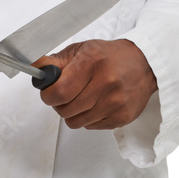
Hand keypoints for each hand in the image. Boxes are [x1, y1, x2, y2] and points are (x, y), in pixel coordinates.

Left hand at [32, 38, 156, 129]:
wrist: (143, 63)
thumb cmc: (109, 55)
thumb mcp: (81, 50)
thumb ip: (56, 61)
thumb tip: (35, 67)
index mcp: (92, 62)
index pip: (60, 91)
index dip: (48, 94)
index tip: (48, 91)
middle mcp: (106, 83)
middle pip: (66, 110)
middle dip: (59, 104)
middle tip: (64, 93)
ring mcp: (115, 103)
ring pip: (76, 122)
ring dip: (73, 112)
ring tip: (81, 97)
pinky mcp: (122, 117)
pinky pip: (91, 127)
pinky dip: (88, 117)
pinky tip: (96, 102)